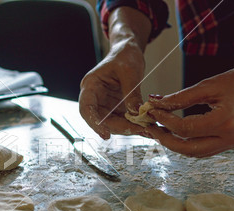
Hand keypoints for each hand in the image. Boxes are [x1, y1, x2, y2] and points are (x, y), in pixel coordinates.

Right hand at [79, 7, 151, 139]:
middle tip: (140, 130)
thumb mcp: (130, 71)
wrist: (129, 52)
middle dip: (120, 127)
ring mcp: (105, 104)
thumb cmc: (125, 56)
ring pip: (113, 123)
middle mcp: (95, 98)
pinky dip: (134, 124)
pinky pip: (122, 120)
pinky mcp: (116, 108)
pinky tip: (147, 126)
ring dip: (129, 128)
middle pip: (101, 120)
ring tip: (147, 129)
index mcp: (91, 86)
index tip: (105, 135)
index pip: (86, 108)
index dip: (94, 123)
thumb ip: (132, 92)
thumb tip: (137, 113)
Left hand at [145, 52, 233, 156]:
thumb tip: (157, 102)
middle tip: (150, 127)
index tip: (151, 110)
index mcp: (225, 121)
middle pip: (187, 149)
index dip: (164, 120)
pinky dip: (190, 143)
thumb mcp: (211, 84)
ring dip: (176, 144)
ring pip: (196, 153)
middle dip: (165, 139)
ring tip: (161, 130)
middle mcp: (231, 137)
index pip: (184, 128)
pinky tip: (178, 133)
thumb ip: (182, 97)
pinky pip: (207, 149)